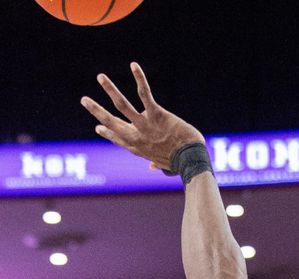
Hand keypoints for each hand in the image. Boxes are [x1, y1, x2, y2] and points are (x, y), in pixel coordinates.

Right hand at [81, 62, 204, 170]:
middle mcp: (136, 136)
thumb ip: (156, 165)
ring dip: (110, 89)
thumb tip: (153, 168)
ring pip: (122, 104)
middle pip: (111, 121)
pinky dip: (139, 78)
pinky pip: (144, 93)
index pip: (117, 138)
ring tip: (101, 77)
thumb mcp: (165, 166)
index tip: (98, 127)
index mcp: (137, 148)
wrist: (190, 160)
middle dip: (96, 110)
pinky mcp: (156, 114)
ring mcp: (144, 125)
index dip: (106, 133)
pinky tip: (133, 65)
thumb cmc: (181, 162)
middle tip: (84, 100)